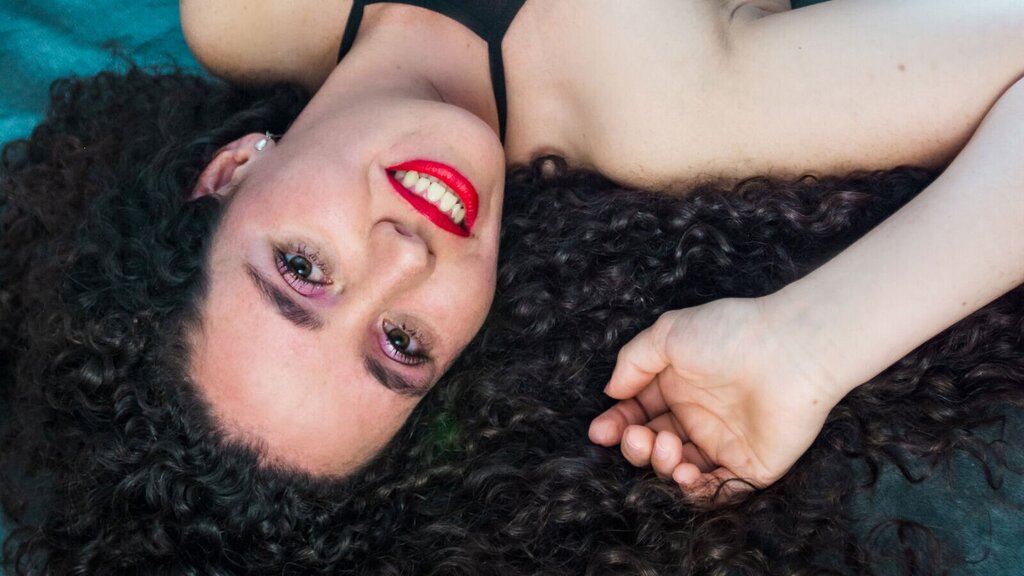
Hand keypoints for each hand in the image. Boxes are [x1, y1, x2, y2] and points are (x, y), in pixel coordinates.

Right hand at [588, 297, 840, 497]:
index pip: (637, 413)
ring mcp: (724, 443)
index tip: (600, 432)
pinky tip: (686, 473)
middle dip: (635, 447)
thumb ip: (633, 361)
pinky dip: (695, 491)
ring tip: (668, 448)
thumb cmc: (730, 335)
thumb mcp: (668, 334)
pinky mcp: (752, 466)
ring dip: (662, 465)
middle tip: (639, 437)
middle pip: (653, 445)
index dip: (617, 425)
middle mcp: (698, 415)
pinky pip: (717, 490)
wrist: (790, 351)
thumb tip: (612, 392)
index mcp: (678, 385)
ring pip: (679, 470)